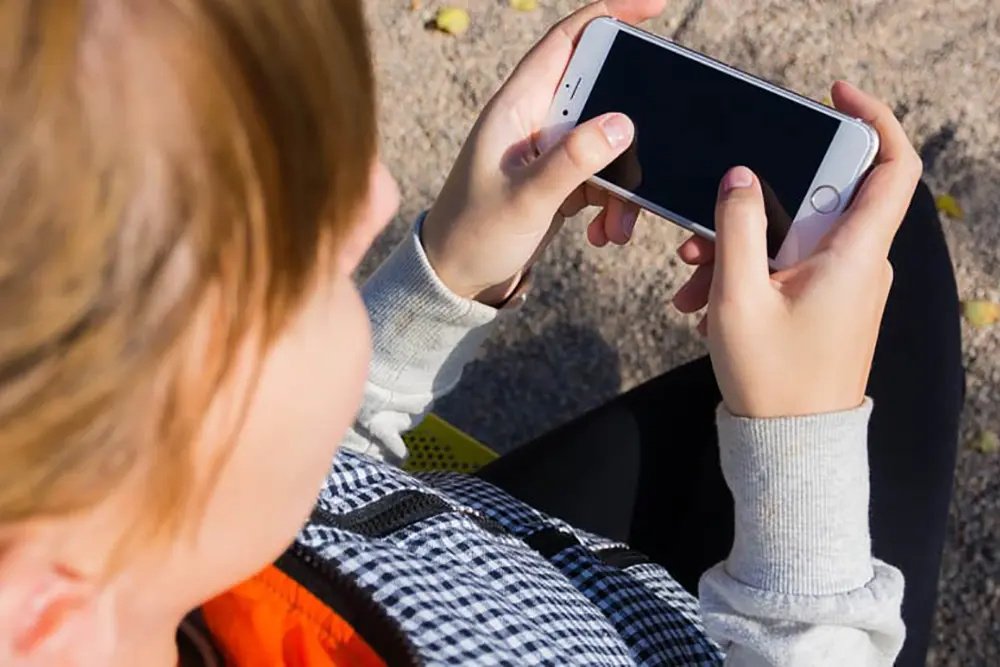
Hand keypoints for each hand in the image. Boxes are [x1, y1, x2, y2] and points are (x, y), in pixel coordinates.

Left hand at [421, 0, 664, 304]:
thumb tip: (623, 123)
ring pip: (608, 143)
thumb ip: (573, 160)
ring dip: (624, 182)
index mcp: (516, 107)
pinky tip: (606, 232)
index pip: (566, 42)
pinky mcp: (560, 180)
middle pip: (600, 93)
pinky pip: (604, 177)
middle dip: (631, 126)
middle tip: (654, 150)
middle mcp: (534, 121)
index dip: (610, 15)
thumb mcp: (526, 199)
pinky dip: (614, 204)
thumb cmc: (474, 234)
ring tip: (619, 223)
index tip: (655, 9)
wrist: (457, 280)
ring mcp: (549, 151)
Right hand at [672, 82, 921, 416]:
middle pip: (818, 199)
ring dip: (740, 245)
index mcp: (855, 255)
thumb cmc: (772, 378)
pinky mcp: (825, 303)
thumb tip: (742, 177)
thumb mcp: (738, 297)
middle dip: (758, 203)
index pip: (891, 167)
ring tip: (691, 276)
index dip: (873, 120)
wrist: (789, 446)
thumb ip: (738, 227)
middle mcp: (860, 264)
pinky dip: (748, 272)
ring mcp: (844, 285)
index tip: (834, 98)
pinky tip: (704, 299)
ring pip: (792, 236)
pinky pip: (787, 266)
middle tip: (710, 219)